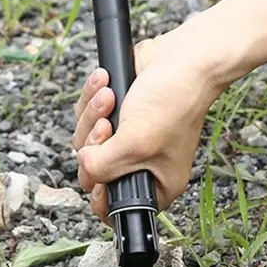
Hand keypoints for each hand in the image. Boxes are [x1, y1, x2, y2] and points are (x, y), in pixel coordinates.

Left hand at [72, 19, 228, 221]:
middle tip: (109, 126)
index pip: (115, 207)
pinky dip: (92, 97)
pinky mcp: (117, 113)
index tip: (97, 173)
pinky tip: (106, 84)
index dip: (99, 194)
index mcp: (156, 184)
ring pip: (86, 140)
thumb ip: (101, 166)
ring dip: (93, 114)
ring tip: (110, 97)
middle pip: (93, 169)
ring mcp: (127, 138)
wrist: (182, 58)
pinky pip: (87, 114)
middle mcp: (141, 164)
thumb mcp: (134, 145)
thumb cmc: (173, 102)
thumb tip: (84, 164)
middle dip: (94, 142)